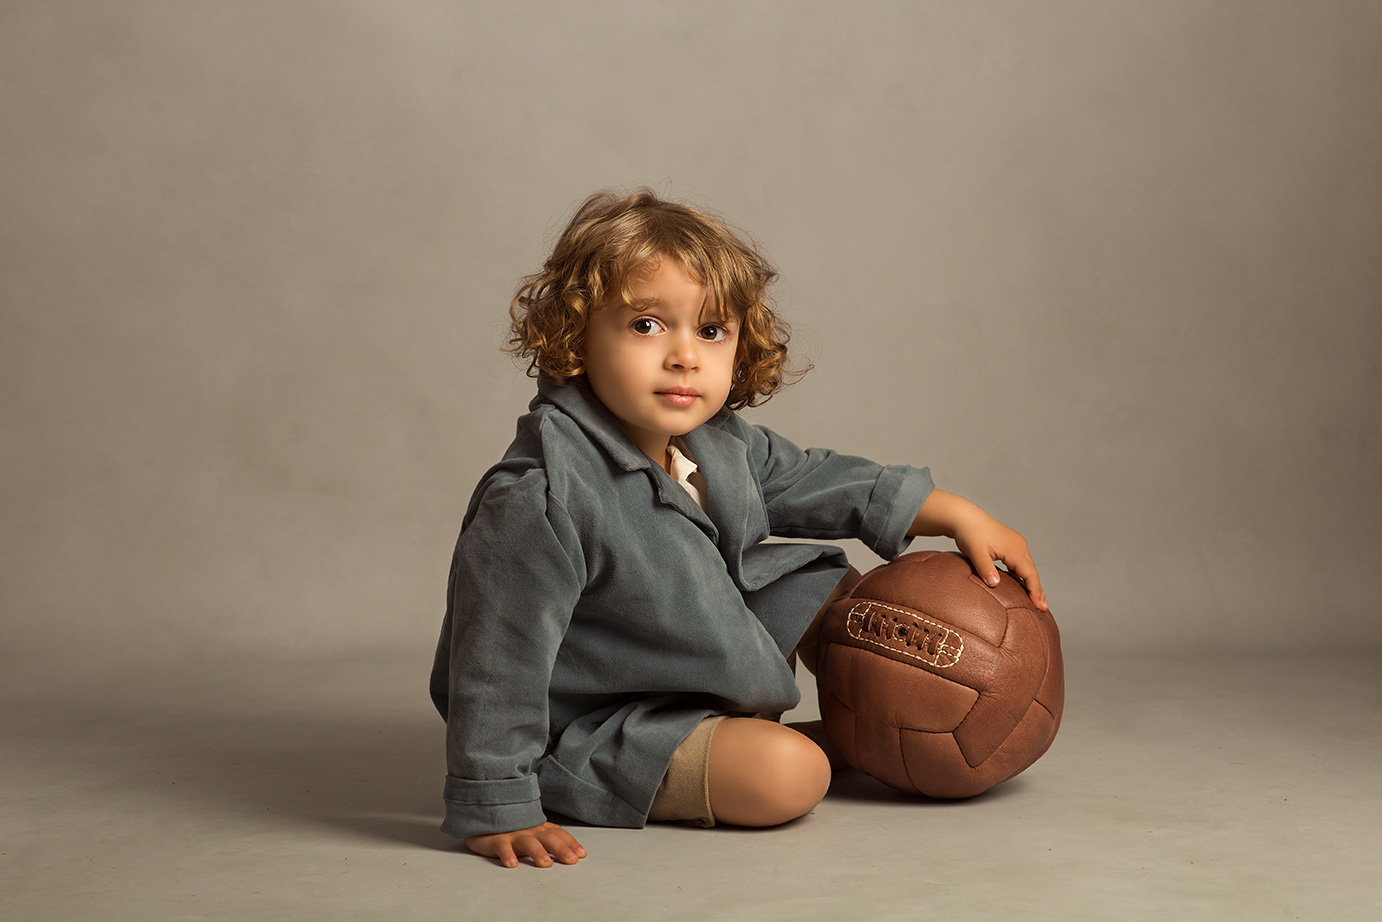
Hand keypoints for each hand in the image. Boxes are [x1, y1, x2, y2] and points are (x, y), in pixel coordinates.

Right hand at [464, 821, 586, 868]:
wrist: (486, 819)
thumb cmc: (513, 830)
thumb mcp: (534, 833)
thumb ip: (550, 839)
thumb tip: (573, 852)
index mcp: (540, 829)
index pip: (559, 834)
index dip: (571, 843)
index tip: (582, 855)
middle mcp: (530, 831)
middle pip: (548, 838)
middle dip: (561, 848)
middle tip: (571, 860)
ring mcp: (514, 835)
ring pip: (528, 842)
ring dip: (538, 852)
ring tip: (546, 863)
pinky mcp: (497, 840)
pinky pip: (502, 847)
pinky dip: (507, 855)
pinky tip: (512, 864)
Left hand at [909, 490, 1047, 610]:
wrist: (964, 517)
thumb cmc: (969, 533)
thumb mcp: (975, 552)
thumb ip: (985, 568)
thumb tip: (995, 584)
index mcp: (1014, 549)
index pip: (1030, 574)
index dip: (1035, 591)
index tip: (1038, 606)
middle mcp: (1019, 545)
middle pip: (1032, 571)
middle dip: (1037, 590)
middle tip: (1042, 608)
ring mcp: (1016, 543)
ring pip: (1028, 566)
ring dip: (1032, 582)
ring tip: (1036, 599)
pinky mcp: (1010, 543)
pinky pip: (1021, 561)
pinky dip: (1024, 574)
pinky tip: (1022, 582)